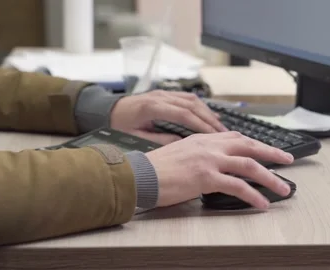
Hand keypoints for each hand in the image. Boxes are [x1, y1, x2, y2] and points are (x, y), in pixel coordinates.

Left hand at [110, 90, 227, 144]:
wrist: (106, 109)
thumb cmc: (119, 125)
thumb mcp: (136, 136)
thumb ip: (158, 139)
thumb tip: (181, 143)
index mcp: (152, 106)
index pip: (183, 114)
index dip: (200, 125)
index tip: (213, 136)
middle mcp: (161, 96)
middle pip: (192, 105)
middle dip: (209, 119)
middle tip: (223, 133)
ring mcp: (164, 93)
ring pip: (193, 100)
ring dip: (208, 112)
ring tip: (220, 127)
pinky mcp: (166, 93)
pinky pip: (188, 98)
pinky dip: (201, 107)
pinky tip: (209, 117)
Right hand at [145, 132, 293, 208]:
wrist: (140, 174)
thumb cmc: (158, 167)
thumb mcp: (182, 151)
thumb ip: (201, 153)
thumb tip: (216, 163)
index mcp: (205, 138)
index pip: (237, 137)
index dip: (256, 144)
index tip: (269, 150)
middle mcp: (210, 146)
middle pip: (250, 146)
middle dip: (272, 154)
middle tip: (288, 161)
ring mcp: (210, 160)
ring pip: (249, 165)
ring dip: (270, 178)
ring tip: (283, 188)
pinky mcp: (206, 177)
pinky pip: (237, 186)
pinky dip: (253, 195)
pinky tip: (262, 204)